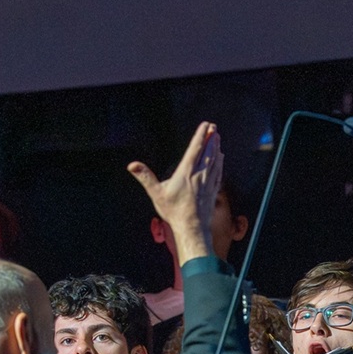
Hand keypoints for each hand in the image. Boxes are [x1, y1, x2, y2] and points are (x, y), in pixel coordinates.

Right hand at [129, 123, 220, 264]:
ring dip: (216, 148)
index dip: (200, 136)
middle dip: (211, 138)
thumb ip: (145, 177)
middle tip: (214, 127)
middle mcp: (199, 175)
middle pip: (207, 152)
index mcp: (186, 172)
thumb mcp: (156, 193)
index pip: (194, 149)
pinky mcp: (213, 191)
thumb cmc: (174, 211)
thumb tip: (132, 165)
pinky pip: (218, 172)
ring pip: (214, 161)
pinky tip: (220, 158)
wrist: (192, 227)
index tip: (205, 125)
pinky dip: (219, 162)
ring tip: (217, 138)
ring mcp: (208, 182)